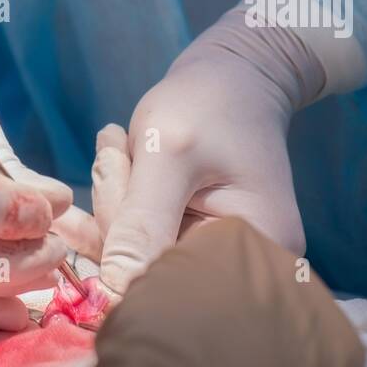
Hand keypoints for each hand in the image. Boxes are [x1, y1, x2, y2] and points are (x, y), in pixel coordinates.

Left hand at [95, 7, 325, 296]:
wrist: (233, 76)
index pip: (171, 279)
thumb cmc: (208, 104)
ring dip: (113, 201)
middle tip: (115, 148)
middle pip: (150, 270)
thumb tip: (114, 290)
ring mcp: (217, 257)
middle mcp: (244, 267)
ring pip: (136, 255)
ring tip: (120, 143)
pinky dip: (118, 204)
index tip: (110, 179)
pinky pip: (140, 242)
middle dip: (116, 212)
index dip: (123, 246)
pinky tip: (118, 155)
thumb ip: (142, 219)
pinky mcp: (192, 241)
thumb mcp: (168, 151)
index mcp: (255, 251)